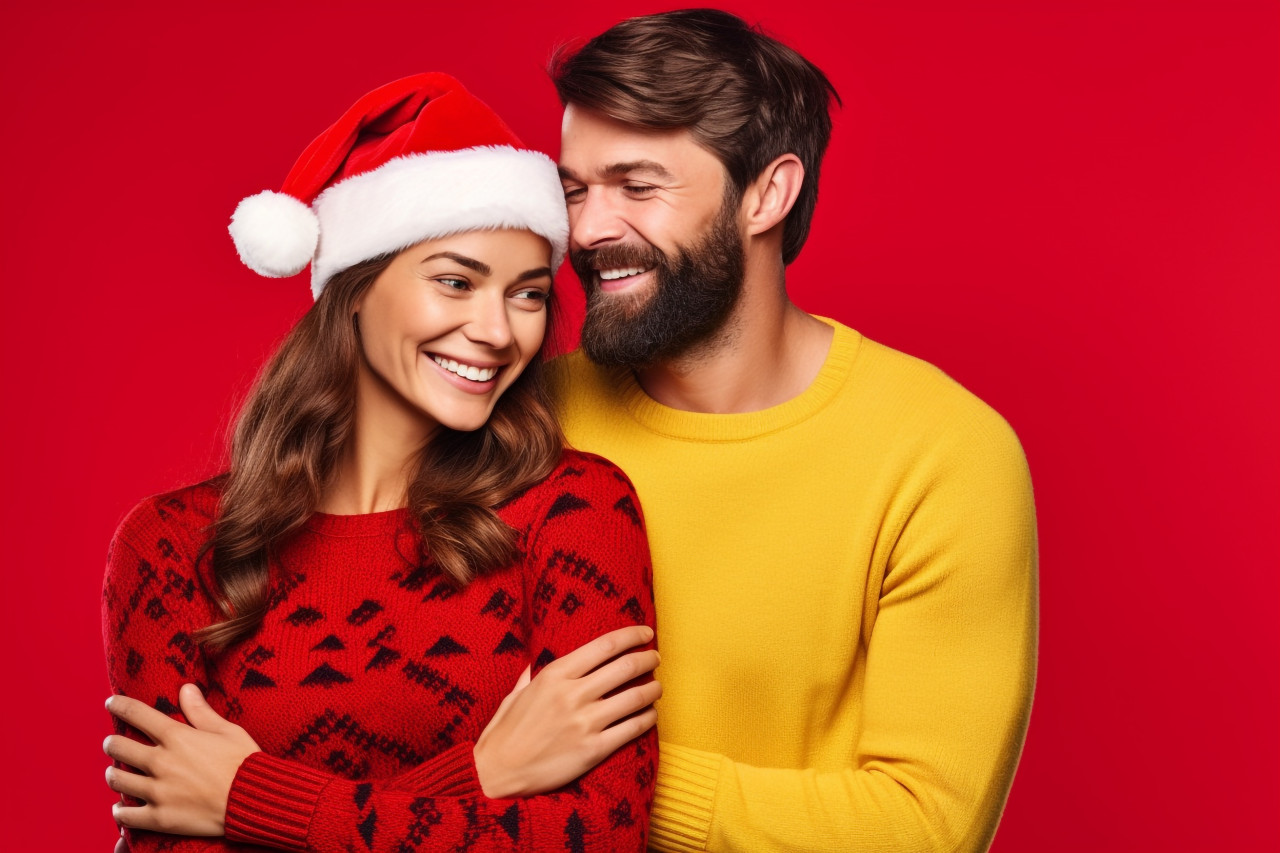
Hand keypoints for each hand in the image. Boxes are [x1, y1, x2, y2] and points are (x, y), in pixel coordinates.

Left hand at [103, 683, 260, 835]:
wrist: (254, 800)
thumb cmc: (244, 762)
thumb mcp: (226, 730)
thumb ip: (200, 711)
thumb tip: (185, 688)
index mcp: (177, 737)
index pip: (137, 714)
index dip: (119, 705)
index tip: (111, 703)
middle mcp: (161, 762)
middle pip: (118, 747)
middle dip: (112, 743)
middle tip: (113, 743)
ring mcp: (157, 791)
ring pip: (117, 780)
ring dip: (113, 775)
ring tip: (116, 774)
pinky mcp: (159, 817)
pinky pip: (126, 815)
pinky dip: (120, 811)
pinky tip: (121, 807)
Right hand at [473, 624, 661, 797]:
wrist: (496, 775)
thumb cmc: (504, 733)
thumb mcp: (516, 694)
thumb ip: (532, 675)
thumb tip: (536, 662)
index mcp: (554, 674)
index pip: (605, 646)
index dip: (632, 636)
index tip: (646, 632)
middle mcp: (572, 694)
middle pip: (625, 667)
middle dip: (647, 659)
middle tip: (655, 658)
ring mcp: (584, 723)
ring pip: (635, 697)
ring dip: (653, 689)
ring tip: (657, 687)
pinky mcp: (593, 750)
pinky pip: (632, 729)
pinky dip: (647, 718)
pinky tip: (651, 715)